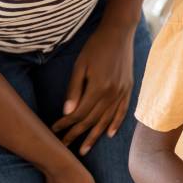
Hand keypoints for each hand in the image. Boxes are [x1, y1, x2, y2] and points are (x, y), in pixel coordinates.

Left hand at [52, 21, 133, 154]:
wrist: (119, 33)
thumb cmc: (95, 46)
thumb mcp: (80, 65)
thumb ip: (74, 90)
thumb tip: (67, 112)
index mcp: (98, 88)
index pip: (79, 113)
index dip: (66, 124)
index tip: (54, 131)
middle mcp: (112, 94)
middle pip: (92, 120)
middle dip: (76, 134)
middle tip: (64, 147)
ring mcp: (122, 92)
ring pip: (106, 120)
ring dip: (94, 136)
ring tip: (84, 149)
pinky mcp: (128, 89)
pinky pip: (122, 111)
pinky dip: (115, 124)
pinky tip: (109, 134)